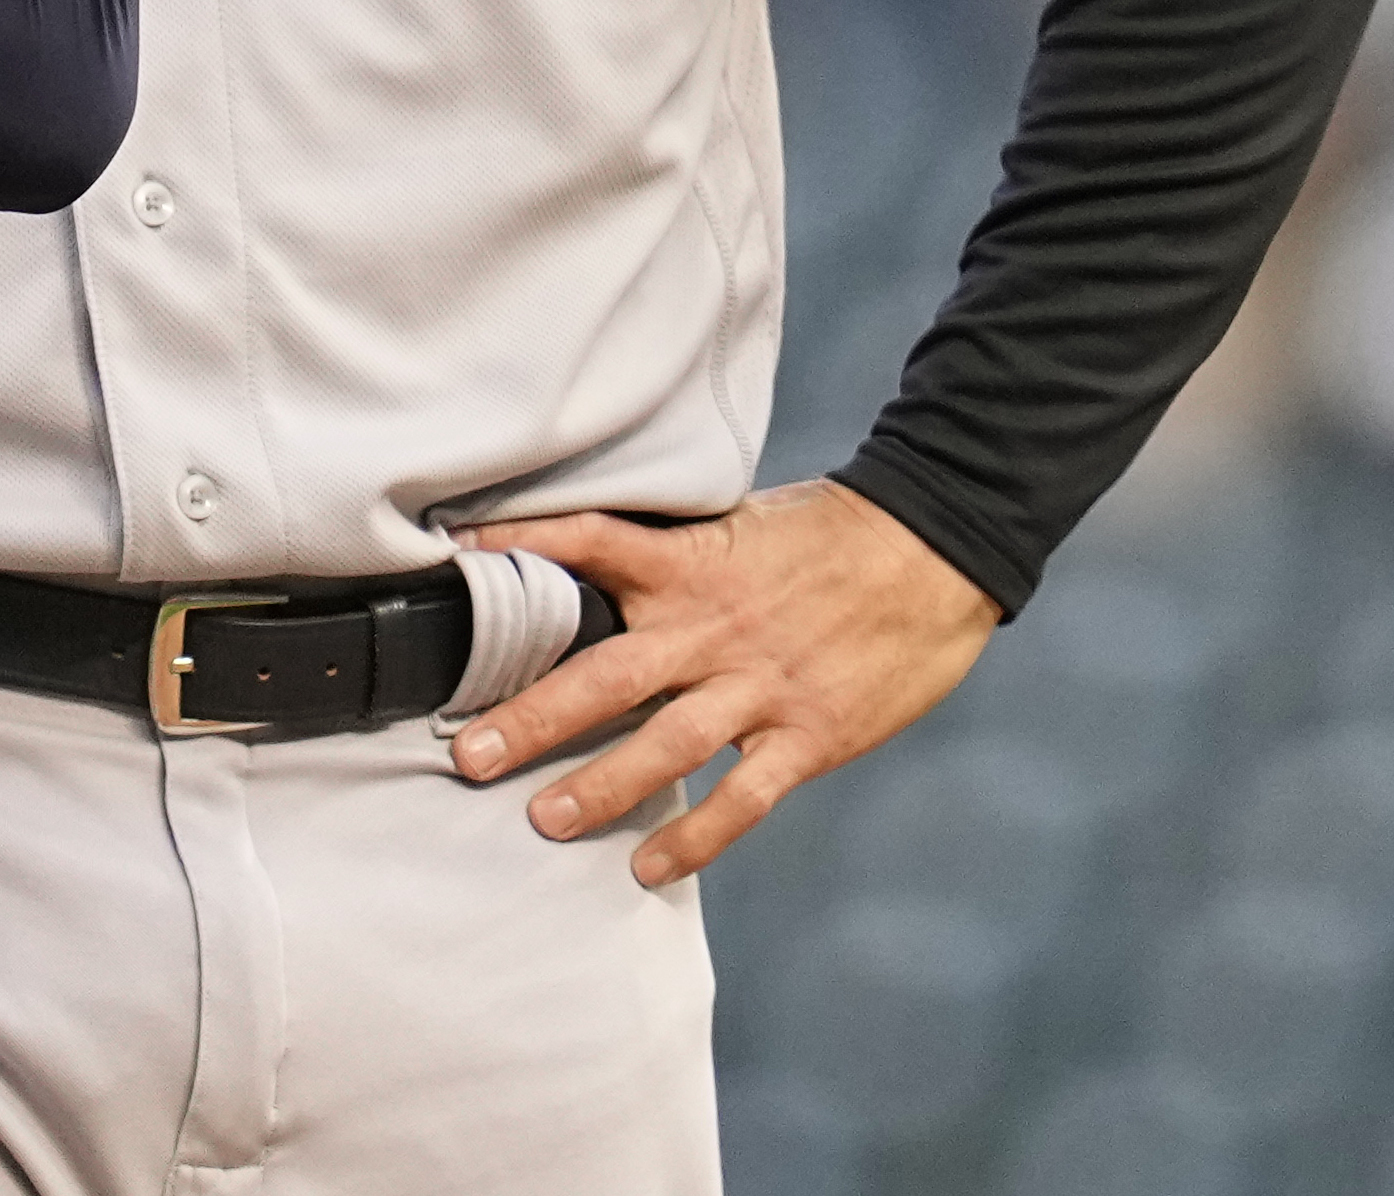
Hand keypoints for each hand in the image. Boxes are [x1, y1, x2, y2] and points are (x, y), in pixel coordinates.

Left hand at [444, 481, 1000, 884]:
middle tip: (469, 754)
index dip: (524, 546)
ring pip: (666, 745)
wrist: (935, 550)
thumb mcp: (739, 524)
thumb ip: (672, 556)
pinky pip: (743, 797)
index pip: (592, 544)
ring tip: (542, 819)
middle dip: (533, 716)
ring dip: (601, 785)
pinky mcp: (810, 734)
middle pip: (608, 674)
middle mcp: (714, 628)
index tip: (458, 560)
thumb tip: (596, 569)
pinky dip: (697, 837)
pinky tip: (649, 867)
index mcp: (691, 564)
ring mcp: (761, 686)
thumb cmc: (830, 534)